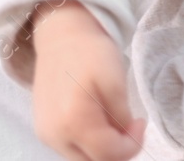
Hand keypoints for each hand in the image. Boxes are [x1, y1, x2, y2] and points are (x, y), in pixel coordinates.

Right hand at [29, 0, 145, 160]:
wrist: (61, 35)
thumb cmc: (90, 52)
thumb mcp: (115, 82)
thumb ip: (121, 117)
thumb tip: (125, 138)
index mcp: (74, 121)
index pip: (109, 154)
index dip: (132, 144)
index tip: (140, 123)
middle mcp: (54, 134)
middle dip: (117, 149)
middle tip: (130, 125)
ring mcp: (46, 134)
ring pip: (82, 158)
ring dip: (102, 147)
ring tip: (113, 120)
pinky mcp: (43, 129)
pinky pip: (70, 148)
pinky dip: (88, 141)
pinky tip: (98, 119)